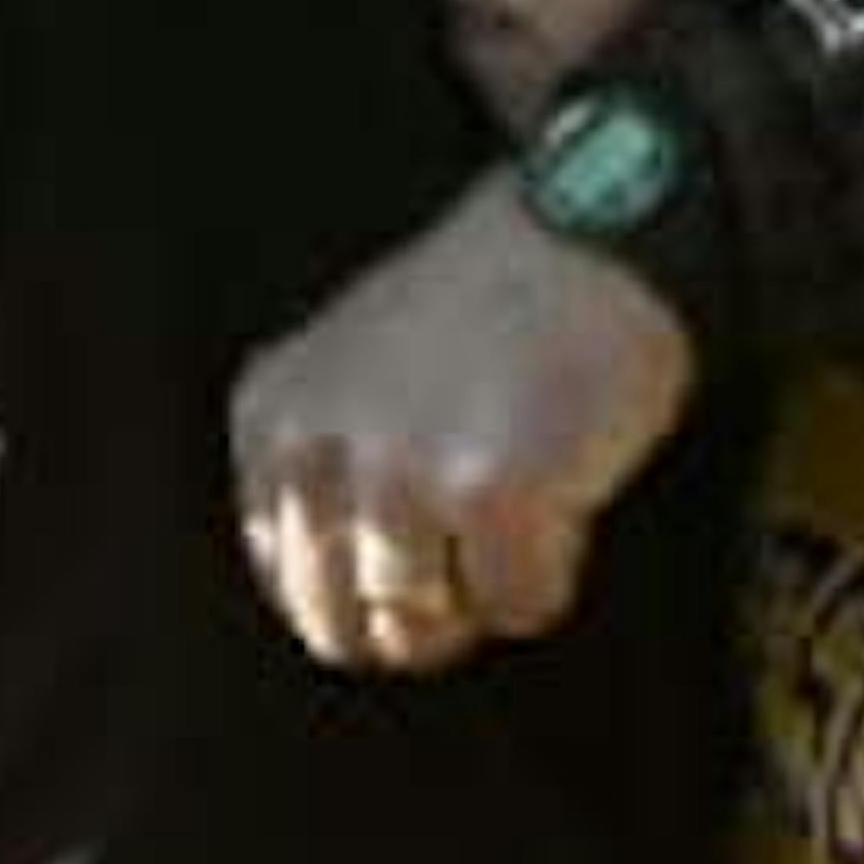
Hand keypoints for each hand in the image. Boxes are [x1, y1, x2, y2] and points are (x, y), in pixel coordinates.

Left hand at [229, 165, 694, 671]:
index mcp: (273, 415)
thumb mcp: (351, 367)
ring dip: (483, 582)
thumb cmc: (484, 311)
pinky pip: (519, 607)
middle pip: (345, 626)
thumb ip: (320, 469)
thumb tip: (329, 617)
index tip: (423, 525)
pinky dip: (554, 568)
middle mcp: (318, 447)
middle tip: (473, 526)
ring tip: (516, 479)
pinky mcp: (492, 494)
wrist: (590, 234)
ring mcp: (401, 472)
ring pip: (426, 630)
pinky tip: (562, 477)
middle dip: (418, 607)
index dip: (366, 582)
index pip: (287, 581)